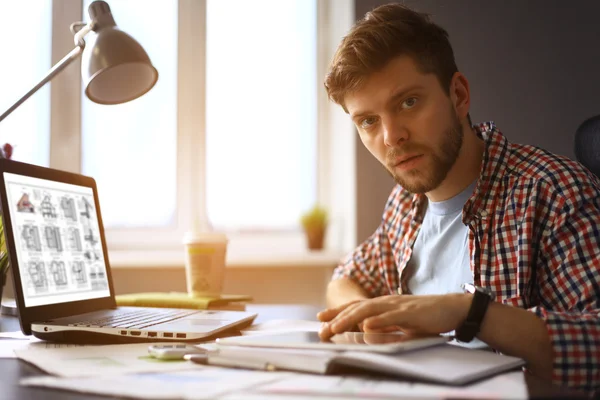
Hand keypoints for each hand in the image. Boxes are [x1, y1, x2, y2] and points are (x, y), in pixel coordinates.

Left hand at [318, 293, 471, 339]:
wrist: (451, 308)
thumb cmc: (426, 316)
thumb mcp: (400, 320)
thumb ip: (384, 324)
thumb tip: (366, 330)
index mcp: (383, 304)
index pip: (355, 306)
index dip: (337, 311)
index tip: (320, 318)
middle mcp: (386, 302)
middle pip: (356, 308)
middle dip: (336, 318)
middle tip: (320, 330)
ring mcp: (397, 306)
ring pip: (368, 311)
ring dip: (349, 319)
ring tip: (334, 328)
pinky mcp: (410, 313)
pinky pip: (391, 317)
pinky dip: (378, 321)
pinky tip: (366, 325)